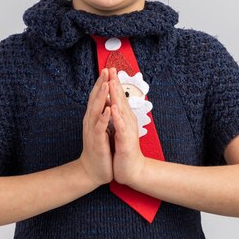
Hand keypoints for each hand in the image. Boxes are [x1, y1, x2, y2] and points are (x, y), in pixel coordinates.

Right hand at [79, 68, 112, 186]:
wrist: (93, 170)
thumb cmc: (100, 148)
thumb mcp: (101, 127)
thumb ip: (102, 114)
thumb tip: (106, 99)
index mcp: (93, 117)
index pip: (97, 96)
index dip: (102, 82)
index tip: (108, 69)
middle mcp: (90, 120)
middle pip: (94, 98)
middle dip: (101, 84)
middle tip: (106, 70)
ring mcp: (92, 130)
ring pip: (96, 110)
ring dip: (101, 96)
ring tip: (106, 84)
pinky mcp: (96, 140)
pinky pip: (99, 127)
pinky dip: (103, 117)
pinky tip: (107, 109)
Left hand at [108, 68, 145, 186]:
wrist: (131, 170)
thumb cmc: (123, 149)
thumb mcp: (118, 128)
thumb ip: (116, 115)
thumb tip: (111, 101)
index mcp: (124, 117)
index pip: (118, 97)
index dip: (114, 82)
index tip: (108, 69)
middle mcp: (127, 120)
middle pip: (121, 99)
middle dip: (116, 83)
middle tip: (111, 68)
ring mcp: (127, 130)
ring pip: (122, 110)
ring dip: (117, 96)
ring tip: (112, 82)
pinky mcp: (126, 141)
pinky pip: (121, 127)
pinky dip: (117, 117)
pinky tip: (113, 108)